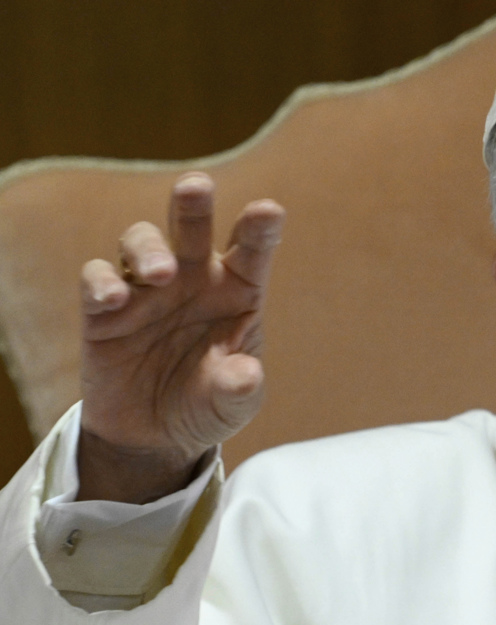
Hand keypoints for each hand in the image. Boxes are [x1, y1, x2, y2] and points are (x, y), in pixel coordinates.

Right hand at [77, 173, 284, 501]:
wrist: (155, 437)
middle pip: (192, 227)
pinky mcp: (103, 310)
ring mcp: (146, 288)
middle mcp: (193, 278)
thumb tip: (244, 374)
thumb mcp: (233, 404)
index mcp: (238, 290)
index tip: (268, 211)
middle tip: (196, 187)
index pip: (252, 249)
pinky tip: (114, 298)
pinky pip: (97, 279)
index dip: (260, 227)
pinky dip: (102, 282)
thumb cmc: (208, 403)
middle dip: (193, 204)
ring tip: (161, 273)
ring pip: (141, 241)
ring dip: (148, 248)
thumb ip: (240, 388)